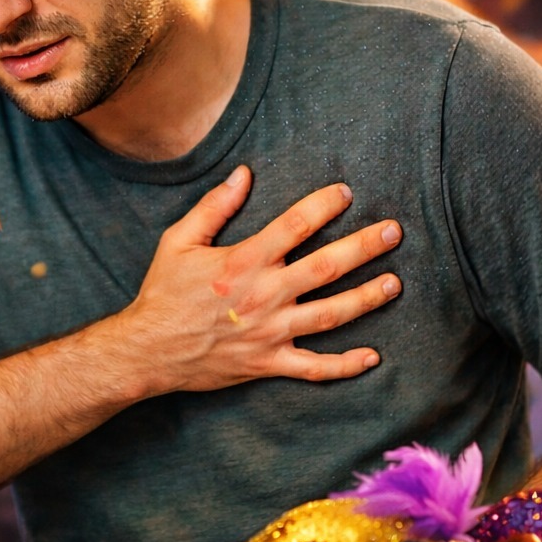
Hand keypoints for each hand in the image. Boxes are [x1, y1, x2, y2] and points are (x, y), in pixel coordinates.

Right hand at [122, 165, 401, 394]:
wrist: (147, 351)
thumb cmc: (163, 294)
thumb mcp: (178, 241)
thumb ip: (214, 207)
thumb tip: (243, 173)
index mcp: (244, 261)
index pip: (295, 225)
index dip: (324, 205)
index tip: (346, 193)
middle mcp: (265, 295)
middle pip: (327, 267)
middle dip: (365, 247)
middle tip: (394, 233)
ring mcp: (270, 332)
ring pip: (331, 315)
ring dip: (366, 298)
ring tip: (394, 284)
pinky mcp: (268, 363)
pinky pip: (314, 368)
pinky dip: (345, 365)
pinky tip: (372, 356)